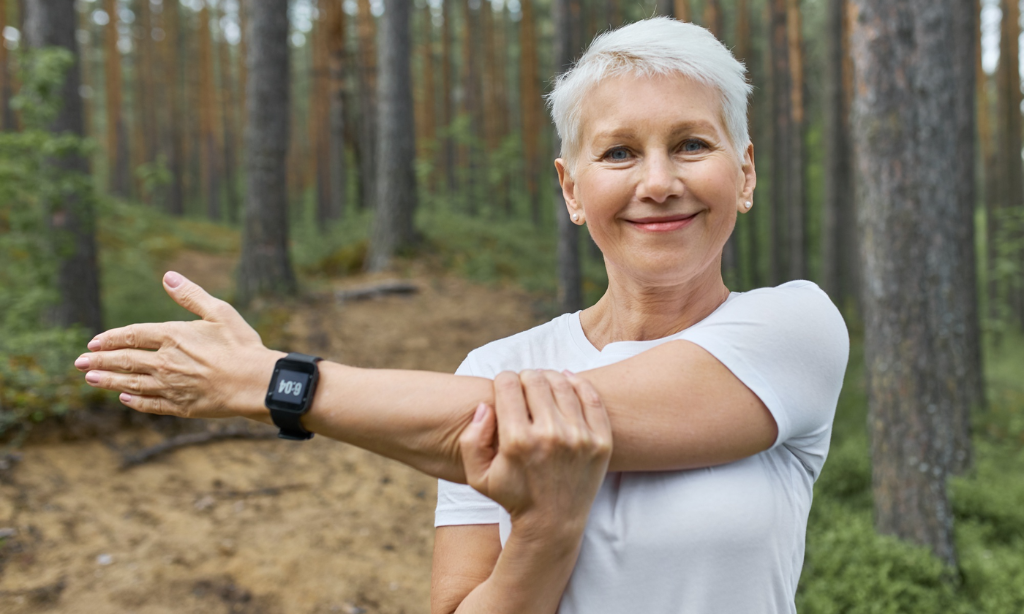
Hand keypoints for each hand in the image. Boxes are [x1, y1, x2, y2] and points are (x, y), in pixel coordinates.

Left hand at [74, 271, 281, 419]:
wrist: (256, 382)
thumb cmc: (241, 345)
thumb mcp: (219, 312)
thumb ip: (190, 295)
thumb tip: (168, 276)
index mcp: (173, 336)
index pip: (132, 335)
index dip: (110, 338)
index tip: (94, 342)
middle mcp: (165, 362)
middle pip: (124, 361)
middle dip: (99, 361)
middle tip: (79, 363)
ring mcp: (170, 386)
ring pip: (131, 383)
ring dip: (108, 381)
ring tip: (90, 380)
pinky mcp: (180, 406)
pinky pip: (150, 404)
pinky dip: (134, 401)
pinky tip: (124, 398)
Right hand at [459, 369, 612, 539]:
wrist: (553, 523)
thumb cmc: (513, 495)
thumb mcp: (478, 475)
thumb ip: (470, 439)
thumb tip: (484, 406)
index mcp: (517, 441)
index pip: (508, 385)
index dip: (502, 380)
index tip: (504, 387)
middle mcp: (550, 436)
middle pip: (535, 380)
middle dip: (524, 377)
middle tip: (523, 386)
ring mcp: (579, 438)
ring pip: (562, 384)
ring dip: (549, 378)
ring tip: (543, 385)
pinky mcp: (601, 441)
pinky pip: (591, 397)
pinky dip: (578, 384)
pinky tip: (567, 382)